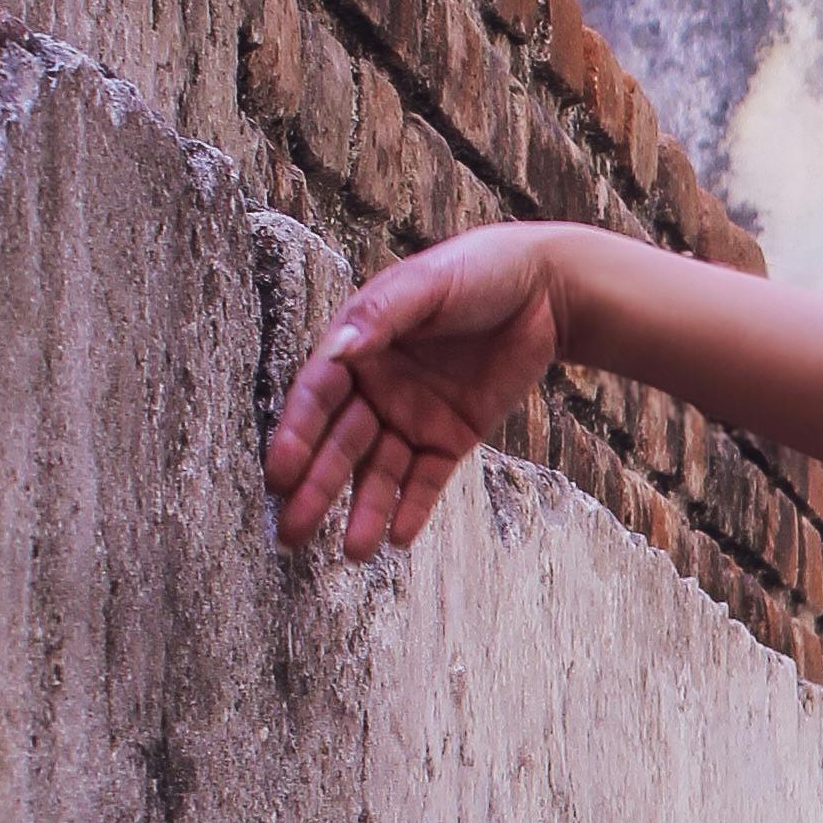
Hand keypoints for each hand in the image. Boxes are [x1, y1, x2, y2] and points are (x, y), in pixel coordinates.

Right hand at [263, 223, 569, 559]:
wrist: (544, 290)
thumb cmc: (477, 271)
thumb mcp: (427, 285)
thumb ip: (382, 316)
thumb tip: (338, 349)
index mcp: (358, 347)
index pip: (317, 399)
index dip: (296, 436)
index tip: (278, 474)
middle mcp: (376, 387)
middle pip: (341, 445)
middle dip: (316, 489)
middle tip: (290, 533)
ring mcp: (413, 415)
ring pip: (381, 471)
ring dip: (364, 510)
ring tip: (352, 551)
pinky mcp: (451, 436)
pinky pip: (427, 479)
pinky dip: (412, 508)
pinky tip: (397, 538)